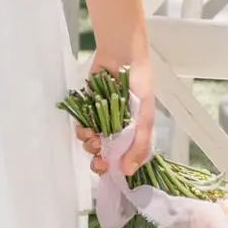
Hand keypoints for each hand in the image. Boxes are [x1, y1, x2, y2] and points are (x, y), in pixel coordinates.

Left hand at [74, 48, 155, 175]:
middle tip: (97, 159)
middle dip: (100, 159)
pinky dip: (81, 131)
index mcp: (135, 132)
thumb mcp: (145, 117)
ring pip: (92, 142)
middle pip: (106, 154)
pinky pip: (82, 126)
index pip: (125, 158)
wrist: (121, 55)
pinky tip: (84, 128)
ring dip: (90, 144)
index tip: (108, 170)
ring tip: (92, 137)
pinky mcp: (88, 109)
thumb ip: (139, 145)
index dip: (116, 167)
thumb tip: (128, 172)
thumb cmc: (139, 84)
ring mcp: (102, 119)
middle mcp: (119, 128)